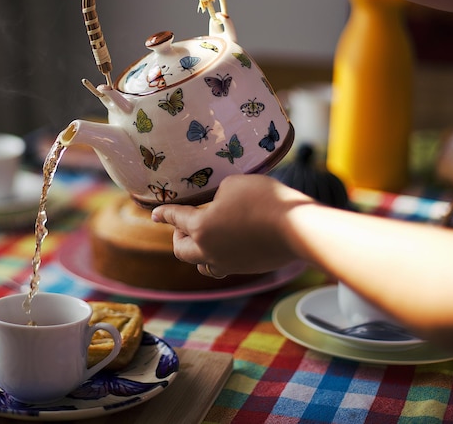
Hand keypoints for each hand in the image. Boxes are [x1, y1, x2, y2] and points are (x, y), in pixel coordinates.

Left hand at [152, 174, 312, 276]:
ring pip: (203, 266)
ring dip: (197, 252)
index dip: (164, 213)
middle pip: (182, 251)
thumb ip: (216, 196)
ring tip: (204, 239)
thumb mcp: (232, 184)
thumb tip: (217, 206)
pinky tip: (228, 243)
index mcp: (200, 229)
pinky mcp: (247, 268)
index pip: (175, 219)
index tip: (155, 214)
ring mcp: (229, 264)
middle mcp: (209, 251)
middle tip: (184, 226)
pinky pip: (224, 266)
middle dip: (178, 236)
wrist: (298, 227)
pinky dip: (219, 255)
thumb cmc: (263, 199)